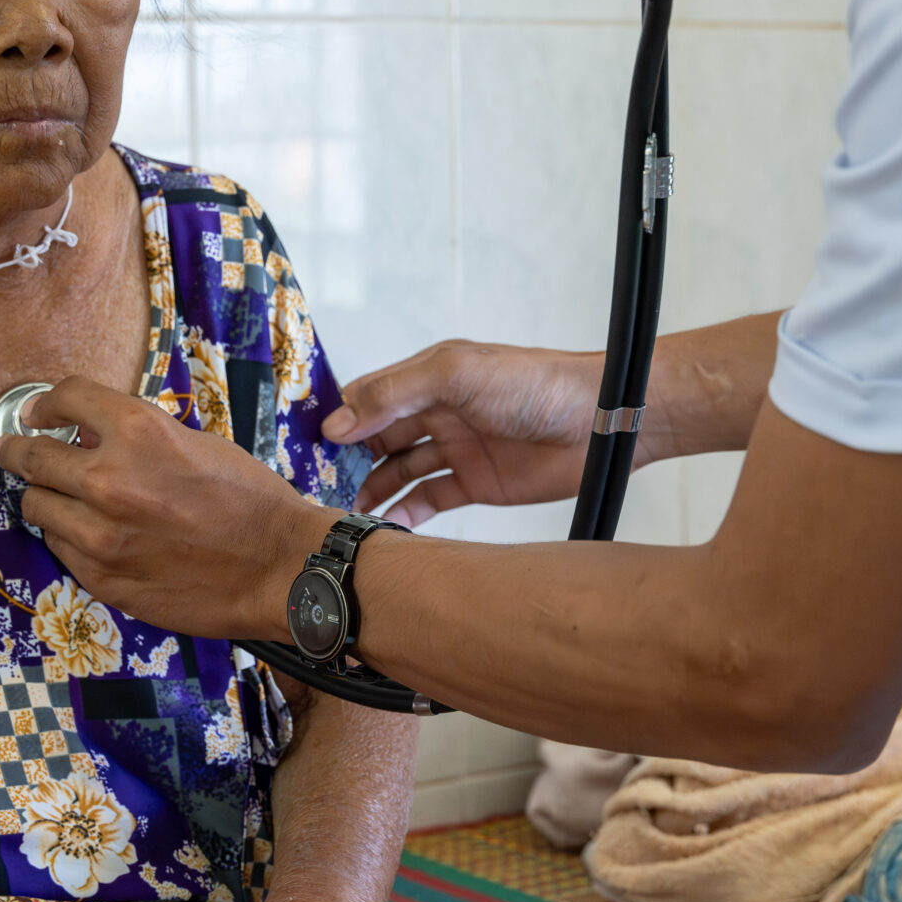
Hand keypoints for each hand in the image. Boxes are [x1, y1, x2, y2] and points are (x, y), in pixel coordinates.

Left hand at [0, 379, 331, 638]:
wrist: (280, 566)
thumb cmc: (249, 500)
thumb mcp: (195, 442)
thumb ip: (136, 437)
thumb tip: (89, 437)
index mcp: (139, 431)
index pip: (66, 398)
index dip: (45, 403)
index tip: (38, 413)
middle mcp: (109, 480)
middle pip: (32, 456)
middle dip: (19, 449)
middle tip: (13, 450)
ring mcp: (100, 535)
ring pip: (38, 506)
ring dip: (49, 498)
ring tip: (66, 500)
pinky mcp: (102, 578)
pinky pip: (61, 549)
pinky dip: (70, 538)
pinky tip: (95, 536)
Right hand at [323, 341, 620, 526]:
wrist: (598, 420)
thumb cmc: (534, 383)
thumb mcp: (456, 374)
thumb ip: (395, 395)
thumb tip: (338, 423)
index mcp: (427, 377)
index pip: (368, 398)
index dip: (337, 420)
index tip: (304, 447)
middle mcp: (437, 411)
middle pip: (377, 438)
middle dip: (346, 461)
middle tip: (316, 488)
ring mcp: (455, 448)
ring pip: (398, 472)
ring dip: (371, 490)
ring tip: (345, 513)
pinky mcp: (475, 483)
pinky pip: (428, 500)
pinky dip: (404, 513)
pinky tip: (384, 527)